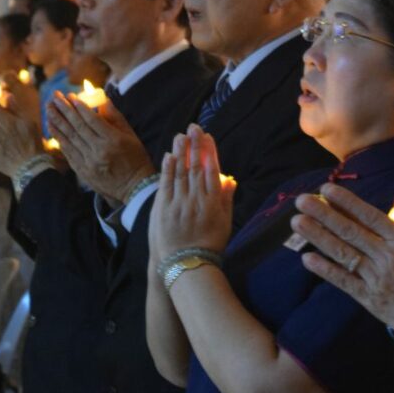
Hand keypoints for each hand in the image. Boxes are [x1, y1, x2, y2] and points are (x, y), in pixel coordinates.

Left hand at [47, 91, 153, 203]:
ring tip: (48, 108)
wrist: (134, 187)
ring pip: (69, 138)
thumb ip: (116, 117)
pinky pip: (68, 152)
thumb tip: (103, 100)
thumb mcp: (131, 135)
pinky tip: (52, 127)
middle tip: (54, 96)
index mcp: (112, 140)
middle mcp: (99, 151)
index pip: (91, 119)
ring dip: (57, 122)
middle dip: (64, 109)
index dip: (79, 106)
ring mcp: (89, 162)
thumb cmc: (135, 158)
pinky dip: (59, 138)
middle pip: (77, 127)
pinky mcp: (83, 172)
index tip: (70, 95)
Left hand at [149, 124, 235, 260]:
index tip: (208, 137)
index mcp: (213, 203)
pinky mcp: (164, 210)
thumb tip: (230, 179)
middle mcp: (197, 200)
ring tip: (181, 135)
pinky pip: (166, 185)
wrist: (188, 265)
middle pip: (196, 167)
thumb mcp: (225, 224)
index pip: (211, 171)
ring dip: (181, 152)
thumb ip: (226, 200)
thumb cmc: (209, 246)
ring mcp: (179, 204)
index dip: (210, 152)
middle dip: (195, 145)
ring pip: (180, 173)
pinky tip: (169, 155)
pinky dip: (168, 169)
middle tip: (194, 127)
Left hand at [291, 186, 393, 365]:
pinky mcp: (371, 300)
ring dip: (318, 236)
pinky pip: (345, 282)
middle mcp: (387, 257)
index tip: (327, 189)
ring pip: (343, 253)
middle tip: (301, 201)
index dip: (346, 202)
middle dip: (323, 214)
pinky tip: (307, 258)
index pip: (369, 215)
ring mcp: (377, 279)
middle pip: (350, 231)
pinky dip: (325, 270)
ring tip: (297, 222)